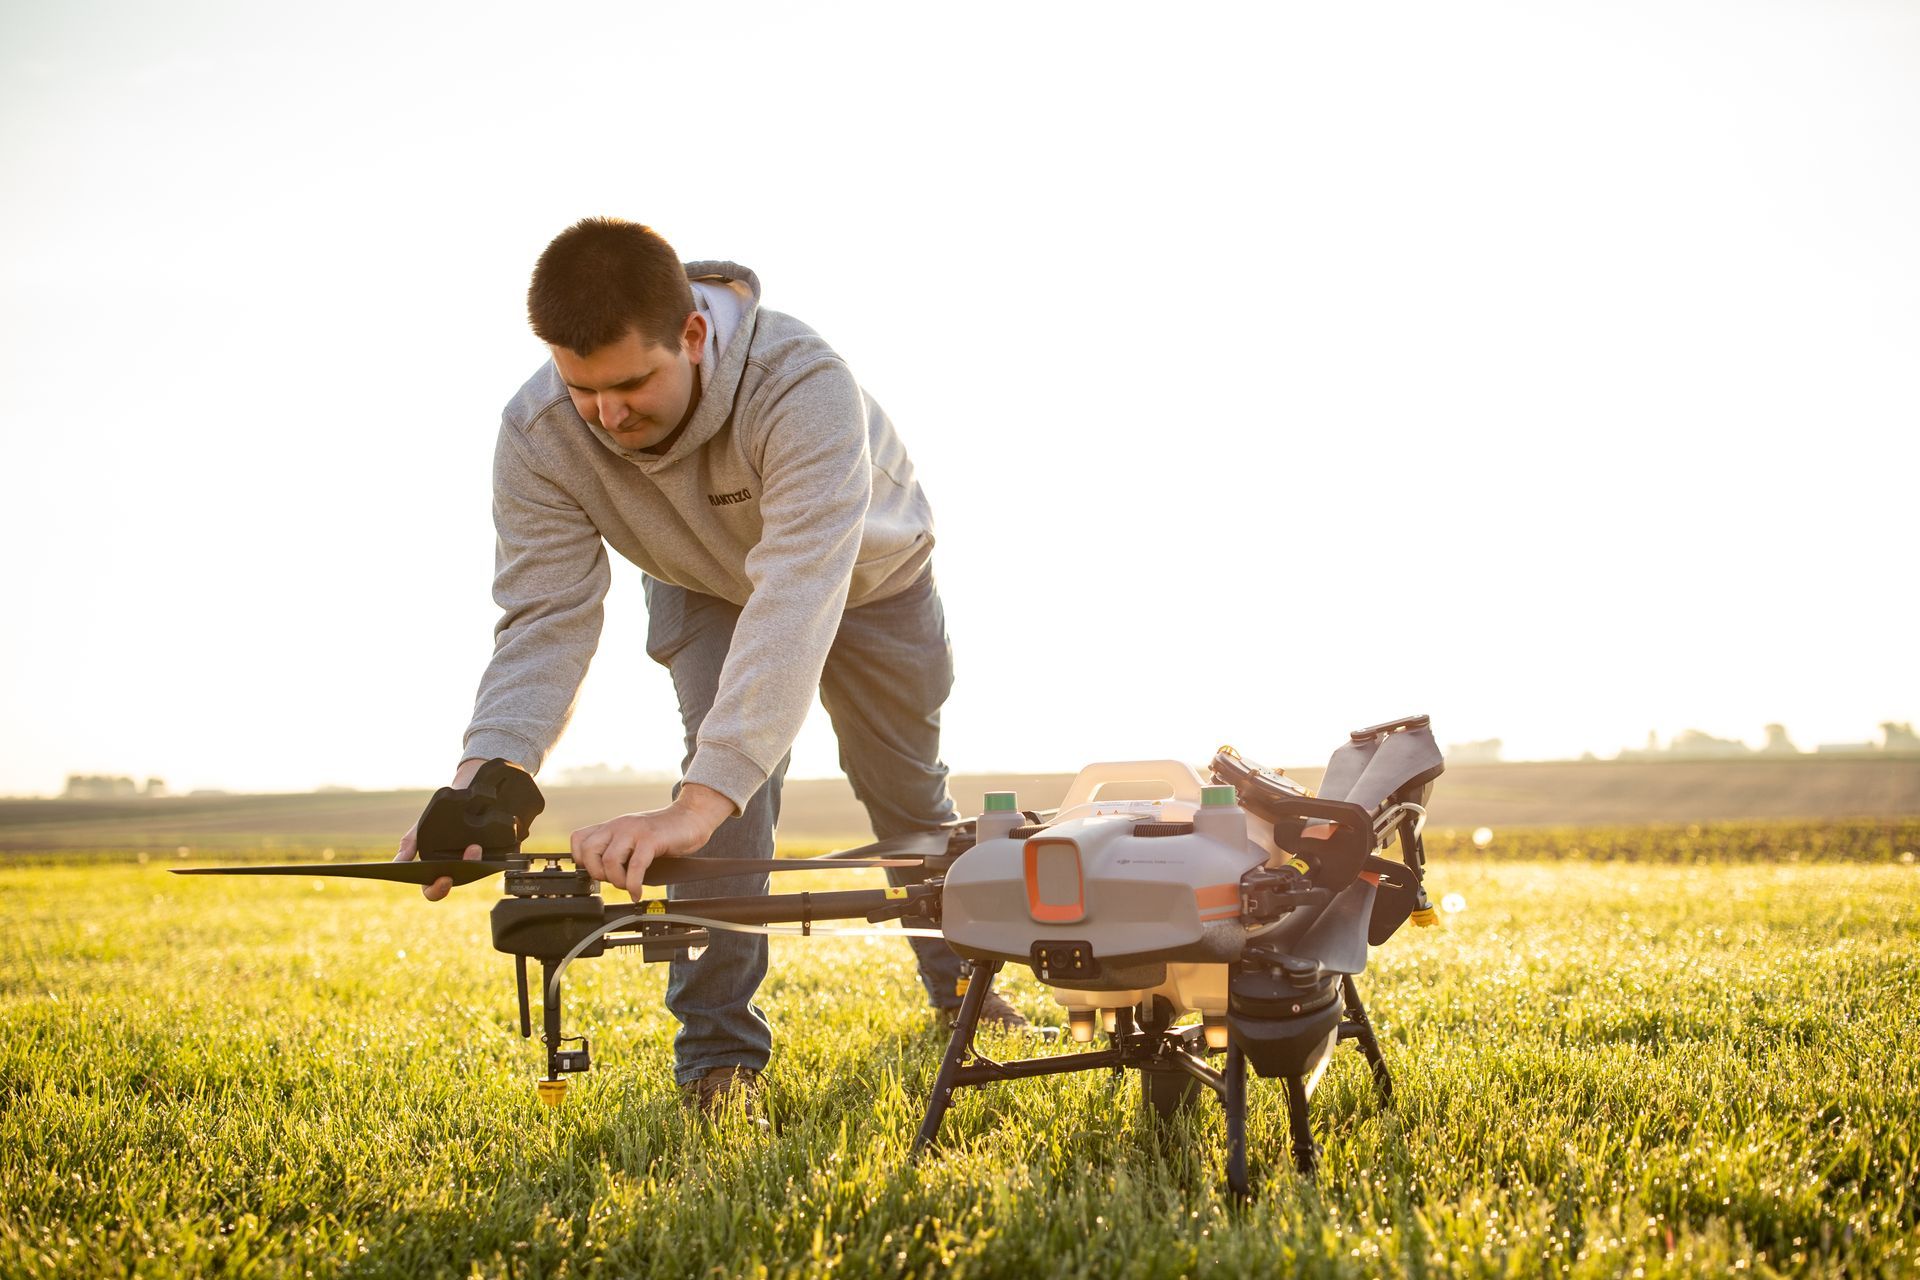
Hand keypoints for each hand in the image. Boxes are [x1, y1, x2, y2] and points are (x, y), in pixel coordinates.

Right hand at [393, 758, 488, 901]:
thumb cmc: (442, 816)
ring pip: (479, 872)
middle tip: (468, 854)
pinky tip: (494, 850)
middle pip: (460, 881)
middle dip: (463, 871)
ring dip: (478, 863)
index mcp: (437, 869)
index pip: (433, 888)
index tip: (444, 878)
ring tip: (476, 846)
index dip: (437, 889)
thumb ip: (410, 843)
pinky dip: (498, 859)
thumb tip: (398, 863)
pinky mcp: (499, 854)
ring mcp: (478, 863)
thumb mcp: (423, 826)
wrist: (466, 792)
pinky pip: (500, 862)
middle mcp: (458, 869)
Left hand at [571, 783, 734, 895]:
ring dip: (618, 882)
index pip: (578, 839)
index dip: (581, 860)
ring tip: (629, 886)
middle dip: (597, 873)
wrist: (691, 817)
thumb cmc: (663, 832)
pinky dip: (634, 885)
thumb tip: (602, 876)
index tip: (596, 872)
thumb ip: (617, 849)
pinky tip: (637, 892)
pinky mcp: (651, 839)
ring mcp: (634, 831)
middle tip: (613, 881)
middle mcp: (619, 826)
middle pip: (588, 851)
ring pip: (609, 861)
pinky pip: (635, 866)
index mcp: (612, 826)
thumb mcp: (633, 837)